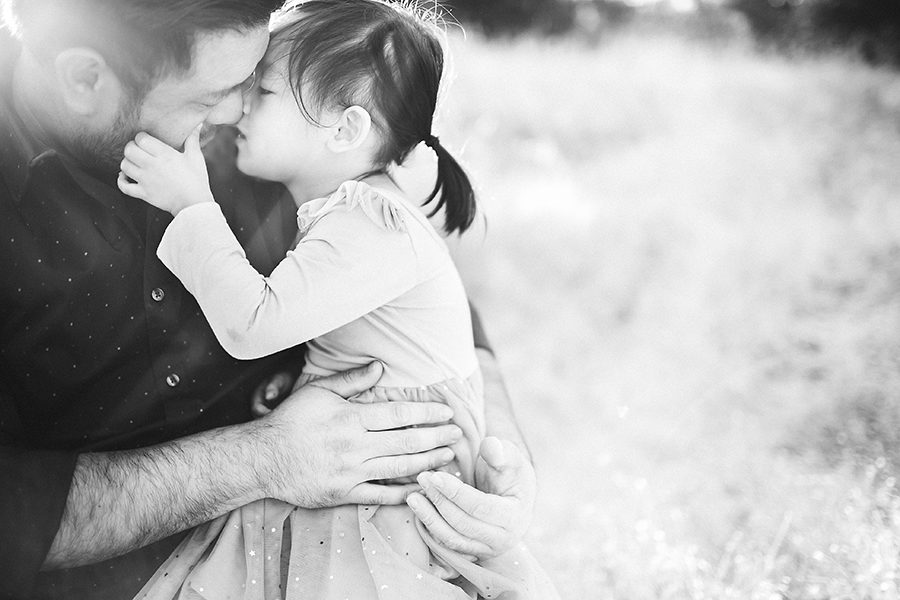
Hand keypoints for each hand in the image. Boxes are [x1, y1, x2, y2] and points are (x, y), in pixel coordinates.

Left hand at [117, 126, 214, 214]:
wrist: (194, 204)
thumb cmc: (196, 180)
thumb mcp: (196, 157)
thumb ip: (193, 139)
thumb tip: (199, 123)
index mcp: (164, 154)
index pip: (141, 138)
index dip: (142, 138)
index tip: (147, 141)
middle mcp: (152, 165)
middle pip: (129, 150)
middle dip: (132, 148)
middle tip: (139, 150)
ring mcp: (146, 180)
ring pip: (124, 165)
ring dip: (127, 162)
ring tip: (134, 163)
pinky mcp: (143, 193)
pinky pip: (124, 186)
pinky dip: (121, 180)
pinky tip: (125, 176)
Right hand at [258, 362, 462, 507]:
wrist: (262, 460)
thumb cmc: (291, 421)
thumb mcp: (319, 392)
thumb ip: (352, 380)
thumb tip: (380, 367)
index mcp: (350, 419)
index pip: (398, 414)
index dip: (426, 413)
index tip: (446, 412)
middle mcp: (354, 446)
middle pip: (406, 441)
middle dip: (436, 437)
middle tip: (457, 434)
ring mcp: (350, 473)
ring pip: (399, 468)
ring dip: (428, 462)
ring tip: (448, 457)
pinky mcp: (344, 494)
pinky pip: (380, 495)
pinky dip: (403, 493)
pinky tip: (422, 488)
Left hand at [406, 437, 535, 559]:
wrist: (515, 497)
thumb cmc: (511, 473)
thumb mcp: (511, 457)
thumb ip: (500, 451)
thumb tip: (491, 447)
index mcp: (514, 516)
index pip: (479, 507)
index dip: (455, 492)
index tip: (435, 476)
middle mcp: (501, 539)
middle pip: (462, 524)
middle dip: (439, 501)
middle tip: (422, 478)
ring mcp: (486, 549)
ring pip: (452, 538)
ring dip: (430, 517)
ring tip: (413, 496)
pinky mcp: (472, 552)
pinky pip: (447, 544)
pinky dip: (432, 527)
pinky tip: (420, 509)